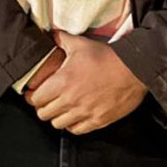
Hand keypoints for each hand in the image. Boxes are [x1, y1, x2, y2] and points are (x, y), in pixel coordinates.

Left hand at [24, 30, 147, 134]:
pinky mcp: (98, 120)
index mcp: (62, 82)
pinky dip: (73, 125)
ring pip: (58, 124)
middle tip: (47, 101)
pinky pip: (77, 130)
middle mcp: (71, 100)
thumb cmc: (106, 56)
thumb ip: (62, 39)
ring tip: (61, 109)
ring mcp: (85, 112)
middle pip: (44, 114)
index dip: (32, 96)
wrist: (133, 69)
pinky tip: (75, 115)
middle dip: (43, 107)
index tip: (34, 93)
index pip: (36, 99)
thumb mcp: (80, 44)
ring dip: (57, 117)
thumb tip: (52, 35)